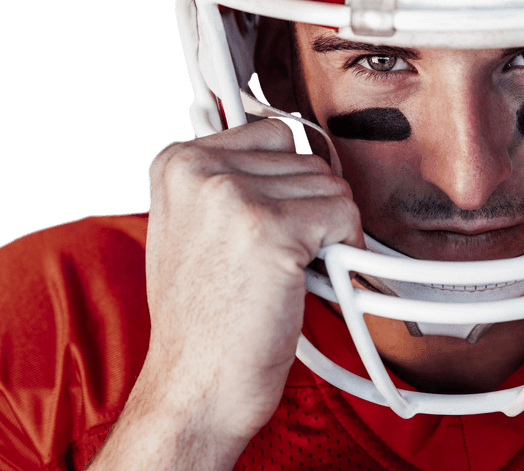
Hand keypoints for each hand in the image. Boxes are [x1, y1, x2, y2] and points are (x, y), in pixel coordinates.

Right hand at [93, 119, 361, 468]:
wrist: (195, 389)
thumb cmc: (204, 319)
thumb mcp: (192, 228)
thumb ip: (230, 180)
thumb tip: (290, 147)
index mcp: (176, 161)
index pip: (272, 133)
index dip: (287, 184)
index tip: (276, 222)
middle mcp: (200, 169)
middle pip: (305, 159)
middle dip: (308, 210)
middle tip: (278, 260)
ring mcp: (234, 196)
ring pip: (330, 185)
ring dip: (326, 232)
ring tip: (286, 274)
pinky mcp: (272, 229)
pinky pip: (345, 215)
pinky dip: (346, 251)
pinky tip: (310, 281)